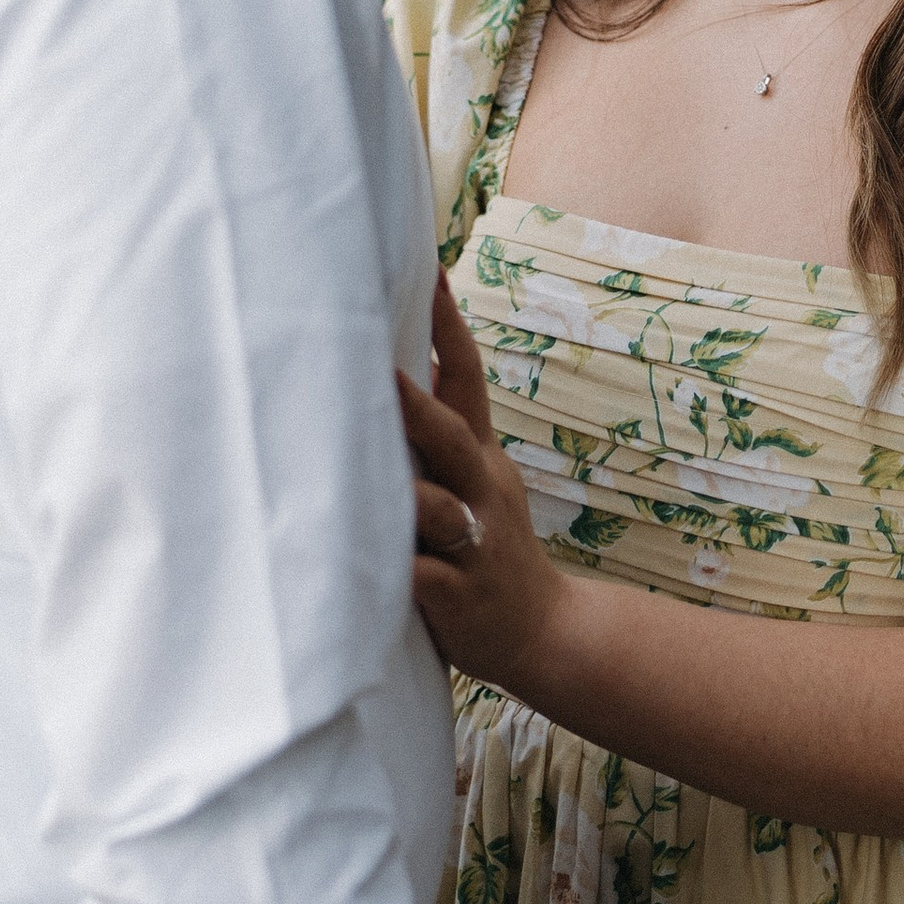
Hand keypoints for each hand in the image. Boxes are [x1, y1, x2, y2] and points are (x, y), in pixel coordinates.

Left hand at [401, 275, 565, 696]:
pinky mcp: (460, 596)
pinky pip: (425, 580)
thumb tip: (394, 360)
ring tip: (365, 475)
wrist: (543, 632)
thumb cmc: (485, 543)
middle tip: (378, 366)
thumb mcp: (475, 479)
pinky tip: (361, 568)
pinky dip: (399, 572)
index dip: (449, 327)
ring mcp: (475, 544)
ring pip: (438, 510)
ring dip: (405, 492)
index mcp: (480, 456)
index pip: (467, 378)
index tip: (432, 272)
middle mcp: (481, 490)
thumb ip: (441, 428)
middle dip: (416, 402)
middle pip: (451, 435)